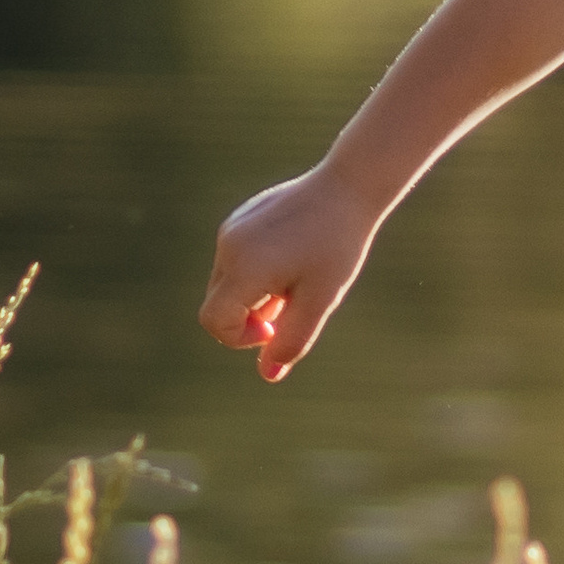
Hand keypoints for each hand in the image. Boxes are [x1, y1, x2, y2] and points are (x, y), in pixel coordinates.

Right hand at [198, 164, 381, 382]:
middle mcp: (228, 246)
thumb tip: (269, 375)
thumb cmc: (338, 246)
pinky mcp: (239, 218)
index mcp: (244, 268)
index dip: (241, 338)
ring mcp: (230, 229)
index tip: (278, 327)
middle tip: (294, 302)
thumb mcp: (320, 299)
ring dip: (255, 295)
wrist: (348, 187)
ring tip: (296, 279)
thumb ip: (293, 340)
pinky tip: (293, 258)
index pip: (215, 322)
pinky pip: (235, 259)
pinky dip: (255, 272)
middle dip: (250, 317)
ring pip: (227, 283)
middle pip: (218, 304)